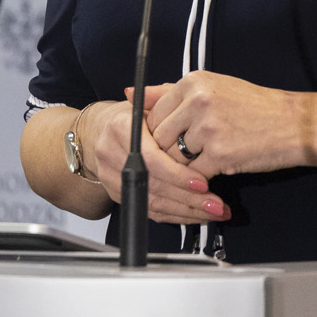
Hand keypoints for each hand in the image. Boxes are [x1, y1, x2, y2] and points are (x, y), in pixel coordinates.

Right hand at [74, 97, 228, 225]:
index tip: (202, 182)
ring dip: (187, 211)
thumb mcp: (148, 102)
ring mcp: (113, 179)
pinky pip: (150, 211)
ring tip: (214, 211)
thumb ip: (167, 101)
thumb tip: (187, 103)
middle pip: (155, 185)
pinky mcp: (119, 195)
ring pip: (153, 203)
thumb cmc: (130, 117)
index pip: (151, 158)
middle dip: (189, 198)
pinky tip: (197, 214)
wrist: (100, 131)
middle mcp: (112, 156)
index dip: (177, 174)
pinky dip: (176, 215)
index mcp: (120, 129)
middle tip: (216, 203)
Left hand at [145, 71, 307, 177]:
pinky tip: (216, 166)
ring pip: (173, 157)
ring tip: (206, 156)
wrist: (294, 124)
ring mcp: (208, 128)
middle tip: (189, 151)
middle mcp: (197, 102)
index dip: (158, 130)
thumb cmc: (254, 106)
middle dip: (168, 149)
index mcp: (193, 83)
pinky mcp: (219, 154)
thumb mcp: (212, 87)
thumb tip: (131, 93)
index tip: (170, 136)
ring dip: (184, 164)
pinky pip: (192, 173)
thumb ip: (168, 92)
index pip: (153, 112)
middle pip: (159, 136)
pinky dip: (200, 175)